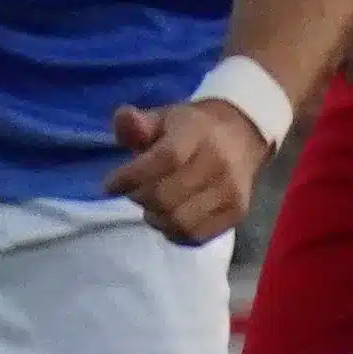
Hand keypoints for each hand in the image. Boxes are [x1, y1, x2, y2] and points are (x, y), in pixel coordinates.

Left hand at [104, 96, 271, 246]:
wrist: (242, 135)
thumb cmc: (191, 128)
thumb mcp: (163, 117)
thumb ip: (137, 123)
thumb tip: (124, 119)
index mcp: (198, 132)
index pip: (166, 159)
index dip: (132, 176)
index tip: (111, 185)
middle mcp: (219, 163)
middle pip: (166, 197)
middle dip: (139, 198)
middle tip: (133, 192)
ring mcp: (231, 191)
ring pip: (179, 221)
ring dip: (154, 218)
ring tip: (151, 205)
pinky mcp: (236, 213)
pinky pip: (195, 236)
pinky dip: (172, 232)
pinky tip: (167, 217)